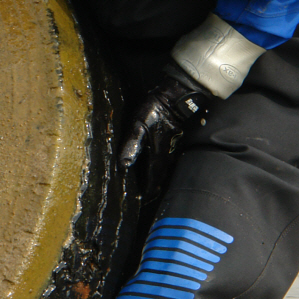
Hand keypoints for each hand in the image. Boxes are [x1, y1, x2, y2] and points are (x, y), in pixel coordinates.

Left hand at [118, 71, 212, 203]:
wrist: (176, 97)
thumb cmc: (156, 111)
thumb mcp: (139, 126)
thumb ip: (132, 145)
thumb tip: (123, 166)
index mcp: (158, 156)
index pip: (152, 180)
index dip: (147, 191)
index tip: (142, 201)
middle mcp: (166, 156)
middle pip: (159, 178)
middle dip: (152, 188)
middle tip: (144, 197)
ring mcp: (171, 149)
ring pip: (163, 170)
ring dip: (156, 178)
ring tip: (149, 185)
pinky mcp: (171, 141)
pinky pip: (165, 160)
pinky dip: (159, 167)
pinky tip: (154, 165)